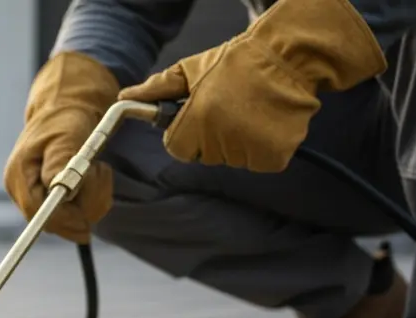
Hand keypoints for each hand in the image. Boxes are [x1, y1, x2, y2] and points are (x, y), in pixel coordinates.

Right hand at [3, 51, 119, 243]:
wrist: (66, 108)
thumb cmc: (65, 118)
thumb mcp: (66, 136)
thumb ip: (60, 162)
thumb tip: (58, 190)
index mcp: (19, 174)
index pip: (37, 214)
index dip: (63, 222)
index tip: (87, 227)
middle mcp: (21, 188)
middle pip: (52, 222)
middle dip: (82, 206)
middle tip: (100, 174)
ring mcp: (33, 194)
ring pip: (66, 220)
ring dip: (91, 200)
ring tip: (97, 169)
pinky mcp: (48, 197)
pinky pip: (72, 214)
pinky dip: (90, 199)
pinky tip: (93, 176)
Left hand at [117, 0, 385, 171]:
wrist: (289, 57)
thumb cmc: (237, 62)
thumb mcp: (192, 70)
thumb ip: (158, 89)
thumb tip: (126, 97)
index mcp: (197, 118)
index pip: (179, 149)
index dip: (188, 134)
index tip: (201, 117)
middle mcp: (222, 137)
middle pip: (207, 155)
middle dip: (215, 137)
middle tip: (232, 108)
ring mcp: (250, 148)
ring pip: (234, 160)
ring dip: (240, 143)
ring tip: (252, 111)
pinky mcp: (274, 156)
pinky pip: (260, 162)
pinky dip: (264, 148)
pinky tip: (268, 122)